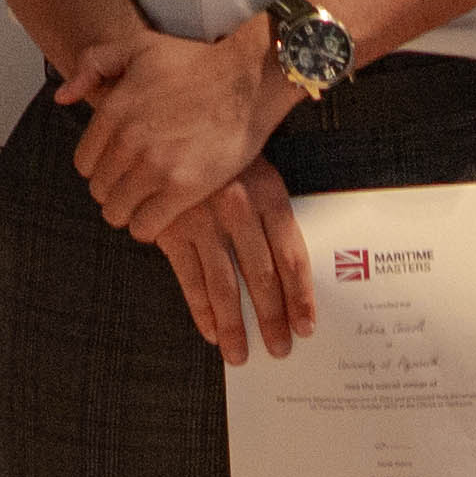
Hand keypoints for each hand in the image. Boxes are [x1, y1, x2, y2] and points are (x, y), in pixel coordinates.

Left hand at [65, 21, 293, 240]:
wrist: (247, 80)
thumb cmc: (196, 63)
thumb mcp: (138, 47)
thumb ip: (92, 65)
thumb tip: (63, 97)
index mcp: (113, 110)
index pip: (84, 163)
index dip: (100, 167)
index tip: (118, 166)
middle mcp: (128, 141)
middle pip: (99, 190)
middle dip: (115, 189)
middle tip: (136, 184)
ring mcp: (155, 167)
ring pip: (117, 213)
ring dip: (129, 210)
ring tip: (148, 201)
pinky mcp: (183, 189)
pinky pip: (145, 227)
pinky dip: (149, 226)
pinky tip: (162, 214)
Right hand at [155, 160, 317, 365]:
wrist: (172, 122)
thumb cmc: (224, 154)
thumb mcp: (260, 172)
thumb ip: (274, 217)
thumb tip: (294, 275)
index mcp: (268, 193)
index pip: (291, 256)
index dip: (300, 296)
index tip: (306, 325)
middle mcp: (237, 209)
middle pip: (261, 277)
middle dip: (272, 319)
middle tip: (279, 349)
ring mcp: (201, 220)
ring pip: (224, 287)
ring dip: (234, 326)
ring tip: (241, 354)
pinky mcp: (169, 228)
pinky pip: (188, 279)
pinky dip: (200, 310)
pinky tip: (210, 330)